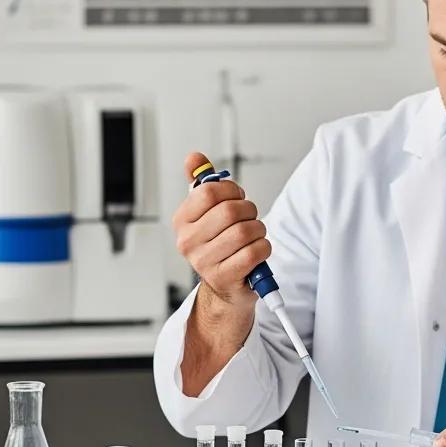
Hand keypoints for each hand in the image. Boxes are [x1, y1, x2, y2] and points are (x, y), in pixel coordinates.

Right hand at [172, 151, 270, 311]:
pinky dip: (263, 248)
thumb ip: (201, 183)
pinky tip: (257, 251)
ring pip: (244, 232)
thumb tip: (194, 158)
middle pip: (230, 211)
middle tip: (249, 218)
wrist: (226, 288)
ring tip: (254, 236)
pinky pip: (254, 252)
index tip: (237, 197)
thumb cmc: (219, 246)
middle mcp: (188, 241)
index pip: (208, 191)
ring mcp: (204, 262)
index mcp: (182, 221)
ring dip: (258, 230)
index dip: (232, 190)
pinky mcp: (224, 278)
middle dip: (249, 211)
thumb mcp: (206, 214)